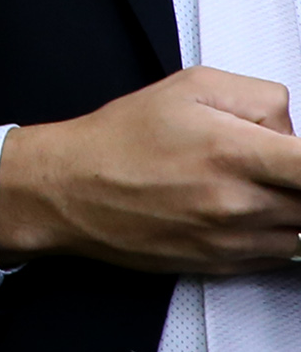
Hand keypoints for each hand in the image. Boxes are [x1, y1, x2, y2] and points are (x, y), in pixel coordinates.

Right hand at [0, 66, 300, 275]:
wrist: (72, 191)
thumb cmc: (120, 140)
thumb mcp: (189, 86)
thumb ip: (261, 98)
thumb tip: (295, 129)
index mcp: (234, 153)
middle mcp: (241, 203)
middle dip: (295, 174)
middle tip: (265, 158)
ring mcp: (236, 240)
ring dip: (288, 202)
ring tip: (243, 179)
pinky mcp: (228, 265)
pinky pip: (282, 252)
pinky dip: (274, 228)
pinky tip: (237, 205)